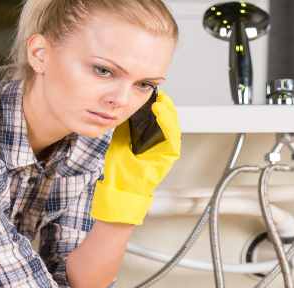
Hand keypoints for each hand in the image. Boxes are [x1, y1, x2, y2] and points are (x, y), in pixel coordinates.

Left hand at [91, 90, 180, 224]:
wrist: (121, 187)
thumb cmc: (120, 169)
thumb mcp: (121, 140)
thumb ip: (128, 125)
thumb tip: (129, 107)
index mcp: (149, 140)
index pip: (158, 119)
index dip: (157, 106)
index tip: (151, 94)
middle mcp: (160, 145)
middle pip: (168, 120)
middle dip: (165, 106)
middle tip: (159, 94)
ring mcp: (166, 151)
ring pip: (173, 126)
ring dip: (168, 112)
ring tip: (160, 101)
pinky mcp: (169, 157)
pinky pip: (172, 137)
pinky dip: (168, 124)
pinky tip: (161, 113)